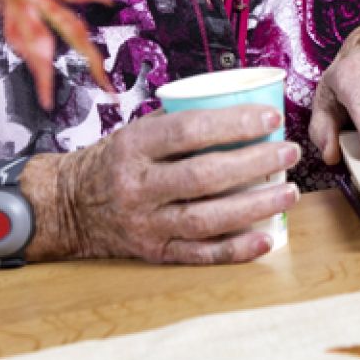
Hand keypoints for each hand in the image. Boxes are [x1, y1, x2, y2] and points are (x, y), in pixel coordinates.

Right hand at [46, 105, 297, 263]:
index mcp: (134, 146)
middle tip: (289, 153)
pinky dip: (236, 249)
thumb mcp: (136, 131)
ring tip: (289, 191)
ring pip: (207, 218)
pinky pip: (200, 254)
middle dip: (255, 163)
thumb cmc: (116, 160)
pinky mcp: (155, 252)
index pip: (189, 131)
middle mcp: (138, 186)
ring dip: (255, 205)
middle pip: (204, 175)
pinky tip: (267, 238)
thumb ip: (180, 121)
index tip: (271, 119)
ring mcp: (147, 224)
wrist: (70, 206)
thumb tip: (241, 105)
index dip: (234, 124)